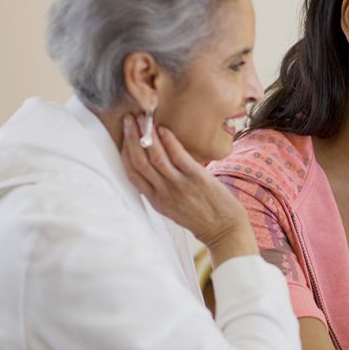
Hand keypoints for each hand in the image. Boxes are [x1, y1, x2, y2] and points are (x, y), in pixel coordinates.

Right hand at [120, 115, 257, 262]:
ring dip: (146, 135)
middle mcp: (163, 193)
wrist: (224, 231)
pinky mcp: (197, 179)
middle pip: (139, 161)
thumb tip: (155, 167)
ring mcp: (179, 186)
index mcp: (156, 200)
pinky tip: (163, 128)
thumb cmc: (201, 218)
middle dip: (131, 138)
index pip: (132, 173)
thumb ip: (162, 190)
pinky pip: (178, 156)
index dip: (125, 152)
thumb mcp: (173, 208)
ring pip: (155, 157)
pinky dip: (169, 141)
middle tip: (128, 120)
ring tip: (142, 118)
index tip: (124, 135)